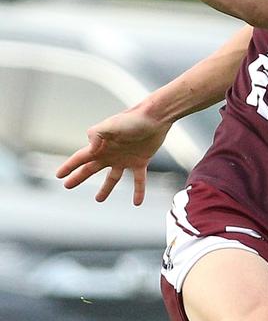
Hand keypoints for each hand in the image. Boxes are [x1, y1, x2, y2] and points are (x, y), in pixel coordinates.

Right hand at [56, 108, 171, 205]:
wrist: (154, 118)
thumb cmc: (132, 119)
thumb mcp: (110, 125)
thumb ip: (96, 135)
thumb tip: (90, 149)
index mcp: (100, 146)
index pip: (80, 158)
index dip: (69, 167)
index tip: (58, 175)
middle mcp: (110, 153)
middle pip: (91, 169)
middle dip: (78, 177)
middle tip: (67, 186)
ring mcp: (124, 159)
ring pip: (112, 178)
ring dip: (106, 189)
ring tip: (99, 199)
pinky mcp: (140, 161)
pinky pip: (138, 180)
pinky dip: (138, 191)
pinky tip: (137, 202)